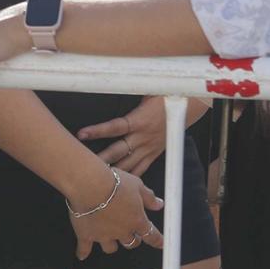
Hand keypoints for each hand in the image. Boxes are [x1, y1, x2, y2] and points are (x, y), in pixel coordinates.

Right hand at [63, 161, 164, 259]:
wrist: (90, 185)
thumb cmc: (115, 182)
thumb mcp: (137, 185)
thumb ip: (149, 197)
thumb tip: (160, 205)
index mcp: (137, 220)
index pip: (151, 234)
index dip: (157, 240)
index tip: (161, 244)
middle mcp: (122, 232)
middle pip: (131, 243)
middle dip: (133, 239)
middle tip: (132, 233)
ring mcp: (103, 236)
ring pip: (111, 248)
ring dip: (112, 244)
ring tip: (109, 238)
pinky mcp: (86, 235)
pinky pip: (84, 249)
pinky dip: (83, 252)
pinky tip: (82, 255)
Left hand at [77, 95, 209, 176]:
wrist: (188, 106)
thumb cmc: (165, 95)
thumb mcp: (147, 91)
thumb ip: (130, 94)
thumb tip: (112, 82)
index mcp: (139, 120)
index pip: (114, 127)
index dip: (97, 131)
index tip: (82, 134)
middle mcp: (142, 137)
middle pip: (118, 151)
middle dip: (102, 159)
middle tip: (86, 167)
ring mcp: (148, 148)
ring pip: (128, 165)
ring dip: (115, 173)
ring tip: (99, 182)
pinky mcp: (154, 154)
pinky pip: (141, 169)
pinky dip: (132, 178)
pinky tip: (121, 186)